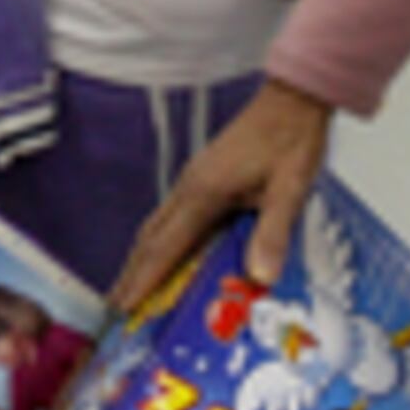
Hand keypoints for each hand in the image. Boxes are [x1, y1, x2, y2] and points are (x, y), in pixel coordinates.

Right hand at [114, 82, 332, 313]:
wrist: (292, 98)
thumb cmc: (291, 140)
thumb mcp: (290, 189)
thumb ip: (272, 233)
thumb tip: (260, 277)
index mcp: (203, 193)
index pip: (164, 247)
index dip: (143, 280)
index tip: (123, 308)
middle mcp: (189, 188)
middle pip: (149, 239)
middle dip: (132, 276)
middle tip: (116, 311)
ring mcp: (193, 181)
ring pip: (156, 227)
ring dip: (142, 260)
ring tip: (132, 291)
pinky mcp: (202, 178)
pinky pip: (171, 218)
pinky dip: (160, 244)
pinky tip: (167, 257)